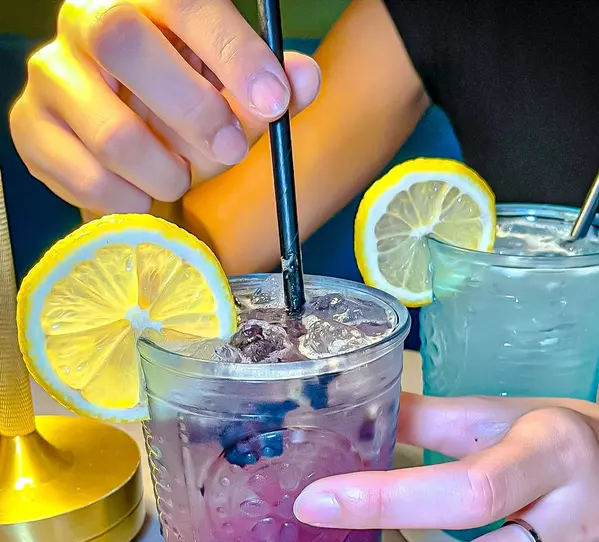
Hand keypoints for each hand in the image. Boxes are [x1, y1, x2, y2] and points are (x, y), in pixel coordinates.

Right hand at [10, 0, 319, 212]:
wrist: (117, 147)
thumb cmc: (180, 107)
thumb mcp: (230, 91)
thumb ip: (267, 86)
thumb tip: (303, 80)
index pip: (185, 1)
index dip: (233, 52)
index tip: (275, 101)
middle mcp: (84, 20)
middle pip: (122, 42)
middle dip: (193, 110)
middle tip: (230, 150)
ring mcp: (50, 75)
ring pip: (112, 132)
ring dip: (165, 172)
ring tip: (180, 178)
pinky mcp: (31, 129)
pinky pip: (88, 179)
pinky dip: (130, 200)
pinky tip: (143, 193)